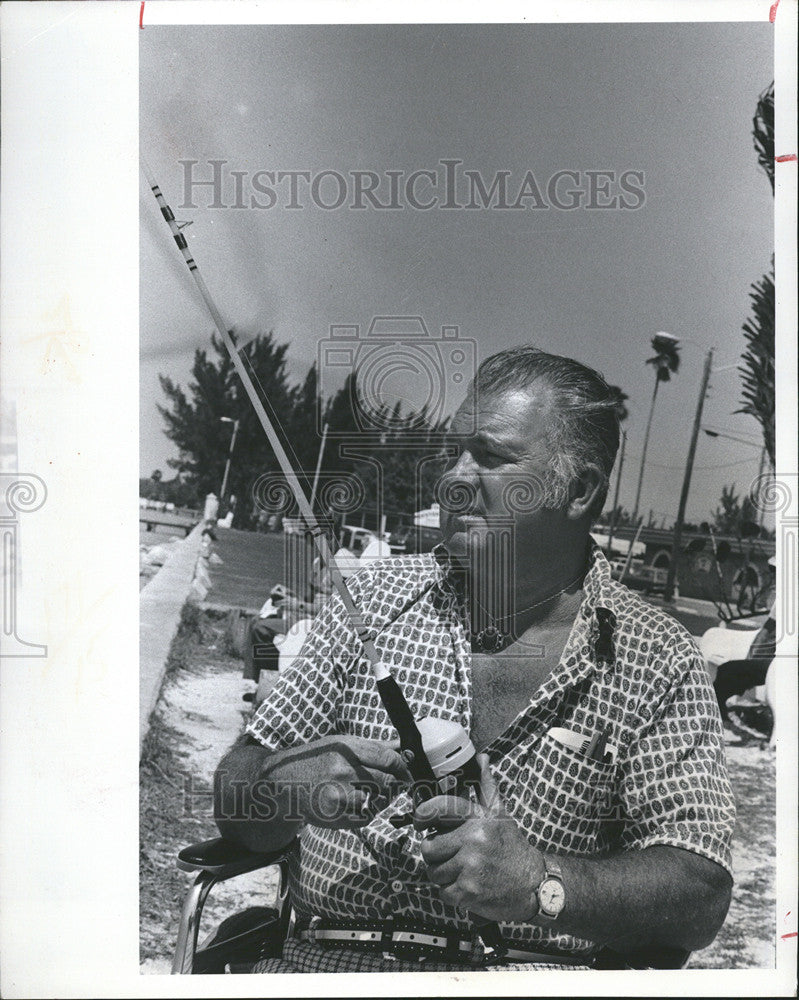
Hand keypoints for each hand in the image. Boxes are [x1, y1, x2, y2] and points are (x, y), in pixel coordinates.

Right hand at [264, 735, 410, 829]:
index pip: (387, 758)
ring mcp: (337, 795)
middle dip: (396, 783)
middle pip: (386, 780)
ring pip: (378, 801)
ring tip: (372, 793)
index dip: (402, 766)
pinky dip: (368, 812)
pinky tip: (358, 804)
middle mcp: (341, 770)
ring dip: (382, 799)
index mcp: (345, 749)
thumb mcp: (340, 744)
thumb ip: (372, 747)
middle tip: (397, 784)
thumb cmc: (315, 760)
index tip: (405, 770)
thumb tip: (401, 746)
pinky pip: (365, 818)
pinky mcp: (334, 816)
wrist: (282, 782)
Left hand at [414, 755, 544, 921]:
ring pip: (433, 872)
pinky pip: (442, 893)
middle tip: (450, 855)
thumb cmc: (513, 848)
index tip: (420, 822)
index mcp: (477, 819)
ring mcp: (470, 866)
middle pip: (429, 847)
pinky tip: (466, 886)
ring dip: (443, 875)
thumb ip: (486, 786)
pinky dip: (451, 894)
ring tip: (461, 871)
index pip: (438, 809)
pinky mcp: (468, 891)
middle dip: (435, 854)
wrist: (534, 884)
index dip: (422, 815)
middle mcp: (473, 840)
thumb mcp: (500, 814)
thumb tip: (481, 758)